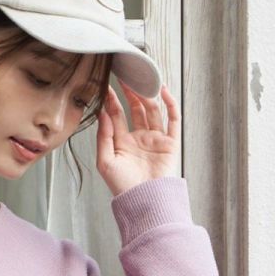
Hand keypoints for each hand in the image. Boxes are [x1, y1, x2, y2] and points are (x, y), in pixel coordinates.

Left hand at [96, 79, 180, 196]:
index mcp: (123, 143)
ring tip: (140, 80)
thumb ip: (103, 137)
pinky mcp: (170, 143)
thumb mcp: (106, 162)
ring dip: (147, 95)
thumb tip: (102, 113)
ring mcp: (155, 139)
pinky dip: (170, 104)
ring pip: (153, 110)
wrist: (144, 200)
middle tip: (124, 75)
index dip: (112, 100)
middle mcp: (140, 139)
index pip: (117, 116)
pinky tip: (163, 91)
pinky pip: (172, 119)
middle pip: (136, 109)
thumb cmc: (123, 187)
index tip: (107, 85)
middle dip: (130, 92)